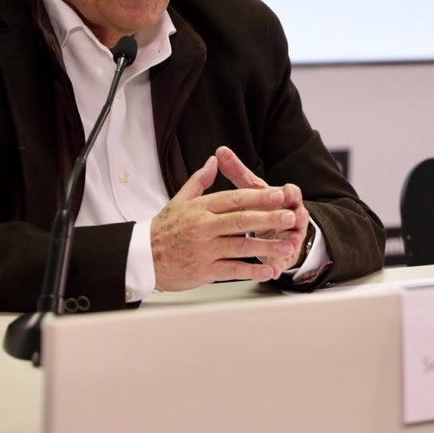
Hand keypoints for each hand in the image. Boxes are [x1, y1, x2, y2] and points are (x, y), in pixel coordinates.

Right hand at [150, 155, 300, 290]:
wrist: (143, 258)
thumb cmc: (164, 229)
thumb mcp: (180, 200)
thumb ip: (200, 180)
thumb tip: (214, 161)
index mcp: (200, 208)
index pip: (234, 199)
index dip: (259, 197)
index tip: (280, 194)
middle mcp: (203, 228)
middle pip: (241, 221)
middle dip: (269, 219)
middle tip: (290, 216)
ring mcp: (204, 250)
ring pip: (240, 247)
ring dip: (266, 247)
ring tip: (288, 246)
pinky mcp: (204, 271)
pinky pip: (232, 270)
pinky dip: (252, 271)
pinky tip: (269, 270)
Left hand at [216, 145, 309, 275]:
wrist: (278, 230)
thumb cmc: (262, 206)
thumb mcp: (251, 189)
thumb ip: (237, 172)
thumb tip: (219, 151)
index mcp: (285, 198)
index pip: (290, 191)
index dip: (288, 191)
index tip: (284, 190)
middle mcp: (292, 215)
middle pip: (296, 214)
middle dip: (293, 216)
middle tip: (290, 217)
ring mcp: (291, 236)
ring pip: (294, 238)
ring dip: (291, 241)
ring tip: (288, 244)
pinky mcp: (285, 255)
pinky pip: (283, 261)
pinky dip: (278, 265)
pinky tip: (272, 271)